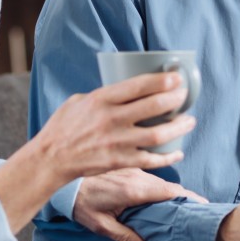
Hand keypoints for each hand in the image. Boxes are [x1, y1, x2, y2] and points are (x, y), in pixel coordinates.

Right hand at [36, 72, 197, 183]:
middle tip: (185, 96)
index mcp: (101, 100)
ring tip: (190, 121)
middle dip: (175, 100)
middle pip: (153, 107)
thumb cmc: (63, 127)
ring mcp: (116, 142)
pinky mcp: (119, 162)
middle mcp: (111, 119)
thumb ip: (105, 95)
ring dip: (178, 127)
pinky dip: (167, 157)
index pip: (138, 86)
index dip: (162, 81)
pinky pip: (150, 159)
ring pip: (157, 135)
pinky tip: (177, 152)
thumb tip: (128, 90)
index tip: (177, 78)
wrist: (49, 160)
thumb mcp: (80, 100)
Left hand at [74, 169, 207, 240]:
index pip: (171, 192)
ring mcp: (135, 170)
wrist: (64, 180)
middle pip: (170, 186)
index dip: (189, 198)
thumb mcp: (101, 225)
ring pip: (161, 181)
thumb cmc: (81, 203)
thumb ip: (124, 237)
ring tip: (183, 205)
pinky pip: (152, 177)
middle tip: (198, 210)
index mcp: (135, 190)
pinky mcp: (129, 168)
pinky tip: (162, 196)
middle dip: (185, 197)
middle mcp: (139, 177)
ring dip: (173, 192)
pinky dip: (161, 186)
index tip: (203, 206)